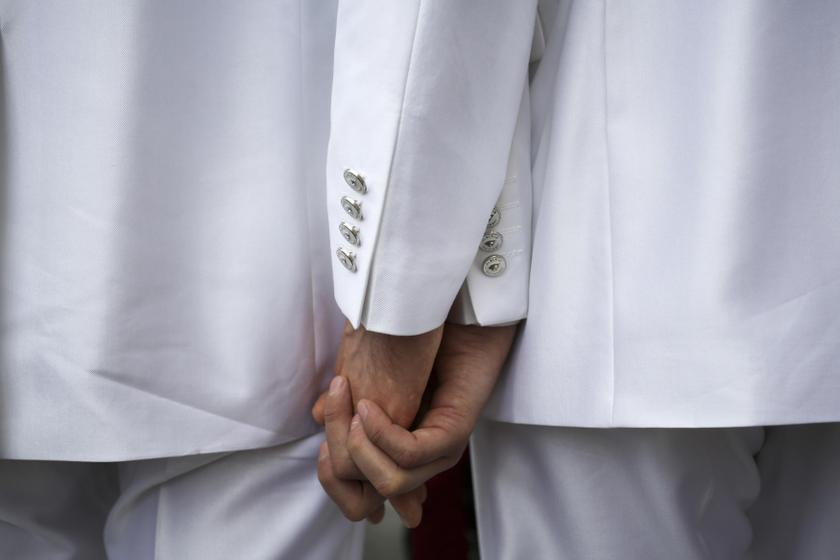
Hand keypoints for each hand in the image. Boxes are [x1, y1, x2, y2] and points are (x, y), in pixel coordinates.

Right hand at [312, 321, 442, 525]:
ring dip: (359, 446)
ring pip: (390, 482)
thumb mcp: (368, 379)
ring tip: (354, 408)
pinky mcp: (453, 435)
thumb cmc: (412, 343)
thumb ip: (346, 404)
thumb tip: (314, 416)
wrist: (450, 318)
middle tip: (333, 415)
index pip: (358, 502)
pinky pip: (410, 454)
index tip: (321, 446)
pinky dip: (382, 434)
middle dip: (339, 461)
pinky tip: (368, 406)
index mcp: (395, 456)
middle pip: (365, 500)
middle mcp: (418, 465)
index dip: (332, 485)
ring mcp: (439, 453)